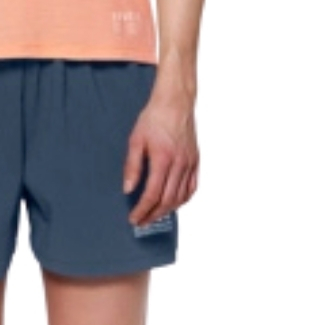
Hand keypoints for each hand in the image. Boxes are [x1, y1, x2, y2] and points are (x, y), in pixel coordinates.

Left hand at [124, 89, 197, 225]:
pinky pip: (192, 187)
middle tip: (142, 221)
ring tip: (155, 215)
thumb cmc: (155, 117)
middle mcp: (179, 163)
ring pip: (181, 197)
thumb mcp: (136, 140)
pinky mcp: (195, 160)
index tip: (134, 218)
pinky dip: (183, 199)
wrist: (175, 102)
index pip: (152, 194)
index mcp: (163, 159)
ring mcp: (190, 163)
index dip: (142, 210)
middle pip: (168, 200)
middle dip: (153, 215)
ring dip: (168, 210)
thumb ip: (132, 166)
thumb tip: (128, 188)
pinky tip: (174, 203)